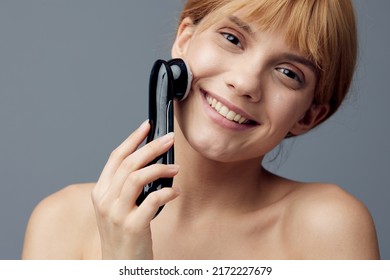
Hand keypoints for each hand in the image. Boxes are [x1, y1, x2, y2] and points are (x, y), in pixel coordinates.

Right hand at [91, 120, 179, 258]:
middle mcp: (105, 200)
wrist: (118, 265)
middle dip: (151, 146)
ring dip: (161, 168)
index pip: (115, 157)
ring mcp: (117, 213)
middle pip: (129, 163)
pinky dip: (167, 192)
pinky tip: (175, 192)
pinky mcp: (133, 226)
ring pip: (138, 176)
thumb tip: (151, 162)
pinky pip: (153, 200)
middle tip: (169, 139)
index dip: (132, 139)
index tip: (147, 126)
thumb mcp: (116, 207)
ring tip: (176, 168)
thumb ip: (126, 186)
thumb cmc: (122, 234)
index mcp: (100, 192)